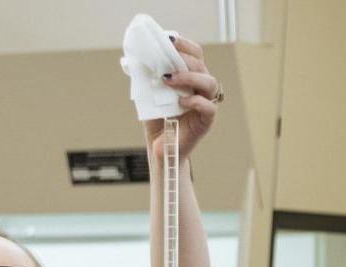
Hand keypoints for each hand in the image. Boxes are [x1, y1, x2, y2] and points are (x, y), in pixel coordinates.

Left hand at [145, 36, 220, 161]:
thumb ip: (147, 77)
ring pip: (210, 83)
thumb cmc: (157, 119)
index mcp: (190, 78)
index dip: (185, 45)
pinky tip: (181, 101)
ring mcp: (206, 104)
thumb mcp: (149, 93)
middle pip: (202, 66)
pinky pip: (209, 107)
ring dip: (189, 77)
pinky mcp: (206, 121)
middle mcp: (201, 89)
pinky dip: (195, 101)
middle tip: (165, 64)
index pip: (195, 55)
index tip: (169, 40)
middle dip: (184, 60)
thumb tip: (136, 58)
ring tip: (169, 80)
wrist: (160, 146)